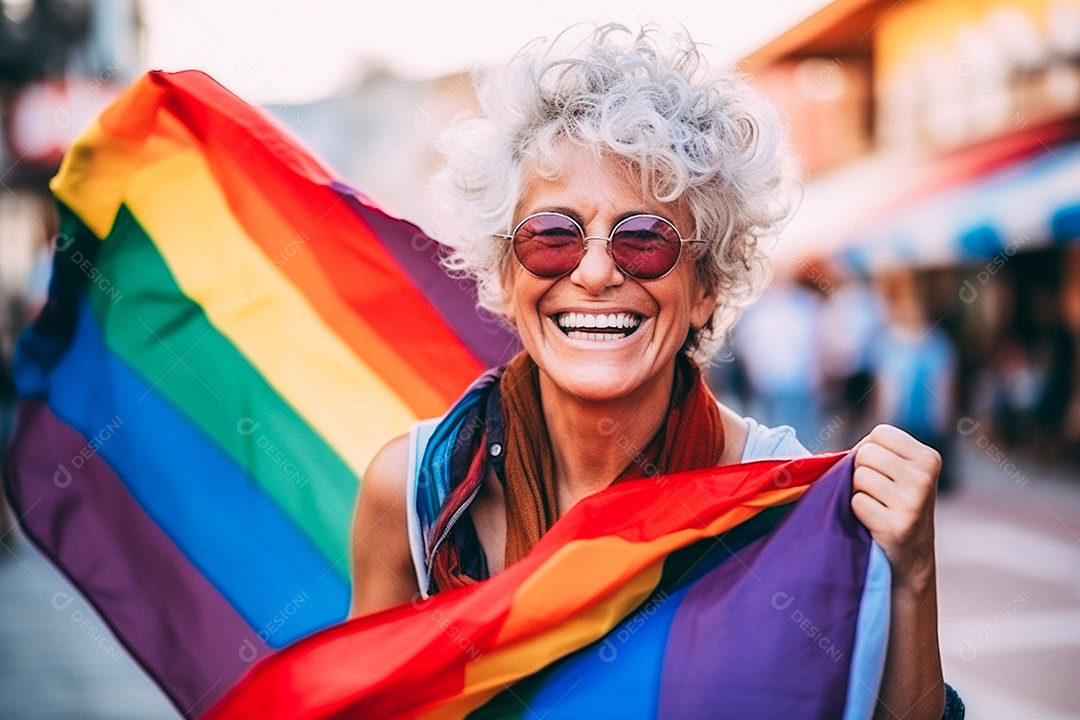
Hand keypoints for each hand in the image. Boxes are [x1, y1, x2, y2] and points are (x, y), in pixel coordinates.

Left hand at [851, 424, 939, 592]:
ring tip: (876, 508)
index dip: (869, 450)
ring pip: (858, 476)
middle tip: (877, 494)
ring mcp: (913, 502)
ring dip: (858, 492)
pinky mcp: (897, 525)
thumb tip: (824, 455)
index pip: (880, 433)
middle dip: (861, 471)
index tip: (880, 472)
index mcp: (928, 458)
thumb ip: (877, 453)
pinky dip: (857, 512)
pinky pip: (856, 502)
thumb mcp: (900, 474)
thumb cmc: (894, 507)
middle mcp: (925, 477)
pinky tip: (874, 523)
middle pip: (866, 453)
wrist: (911, 560)